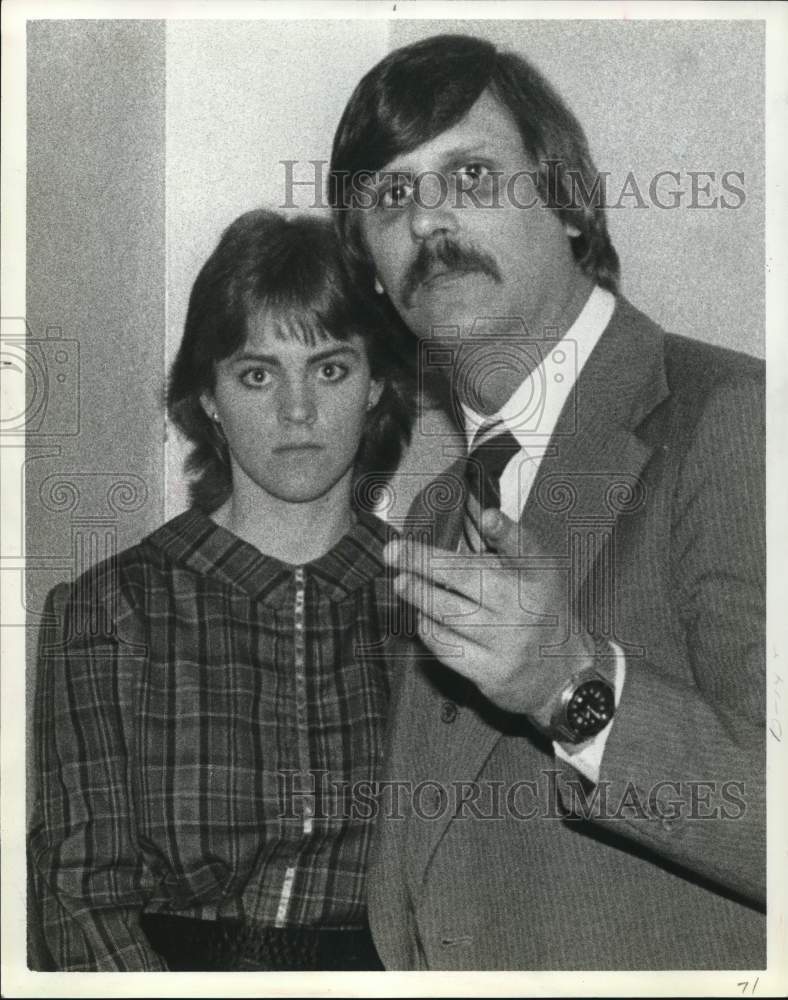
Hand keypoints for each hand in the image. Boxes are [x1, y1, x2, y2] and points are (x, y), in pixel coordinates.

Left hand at [385, 508, 594, 726]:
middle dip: (424, 561)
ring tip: (401, 583)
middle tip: (392, 552)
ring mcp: (508, 643)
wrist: (563, 672)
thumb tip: (481, 513)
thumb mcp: (537, 572)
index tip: (487, 516)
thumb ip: (508, 542)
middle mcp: (524, 608)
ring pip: (449, 613)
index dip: (503, 530)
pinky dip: (429, 630)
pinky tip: (421, 617)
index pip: (521, 547)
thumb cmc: (540, 609)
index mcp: (537, 576)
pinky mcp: (492, 673)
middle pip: (467, 577)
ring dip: (419, 595)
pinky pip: (448, 648)